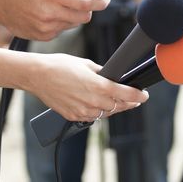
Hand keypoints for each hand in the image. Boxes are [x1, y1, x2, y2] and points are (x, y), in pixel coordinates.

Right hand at [0, 0, 110, 40]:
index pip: (85, 3)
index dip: (99, 2)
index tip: (105, 0)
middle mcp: (49, 14)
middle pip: (83, 17)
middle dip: (86, 9)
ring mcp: (45, 27)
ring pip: (73, 24)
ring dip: (72, 15)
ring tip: (57, 4)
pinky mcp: (41, 36)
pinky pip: (61, 31)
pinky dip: (60, 22)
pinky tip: (48, 13)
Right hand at [30, 54, 148, 122]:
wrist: (38, 76)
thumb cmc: (60, 66)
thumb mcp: (86, 64)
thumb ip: (102, 73)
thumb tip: (111, 77)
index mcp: (99, 86)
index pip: (127, 95)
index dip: (138, 96)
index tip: (144, 95)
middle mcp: (93, 101)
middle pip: (118, 106)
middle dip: (129, 103)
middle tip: (135, 99)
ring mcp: (83, 111)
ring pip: (105, 113)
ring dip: (113, 108)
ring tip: (117, 101)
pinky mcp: (73, 116)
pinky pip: (91, 117)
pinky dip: (97, 111)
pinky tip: (98, 105)